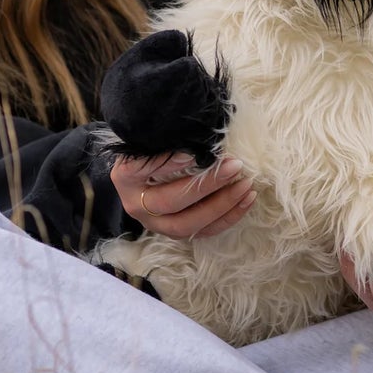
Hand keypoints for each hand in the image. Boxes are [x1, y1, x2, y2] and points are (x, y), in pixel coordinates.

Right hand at [112, 151, 255, 239]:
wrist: (144, 166)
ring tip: (246, 186)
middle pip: (171, 203)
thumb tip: (191, 154)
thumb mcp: (149, 141)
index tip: (194, 153)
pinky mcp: (177, 230)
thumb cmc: (150, 147)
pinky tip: (246, 200)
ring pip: (189, 225)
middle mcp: (137, 206)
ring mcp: (157, 223)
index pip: (146, 171)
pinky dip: (228, 217)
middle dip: (207, 187)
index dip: (170, 166)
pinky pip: (203, 231)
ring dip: (222, 207)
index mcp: (126, 179)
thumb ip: (164, 145)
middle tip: (234, 167)